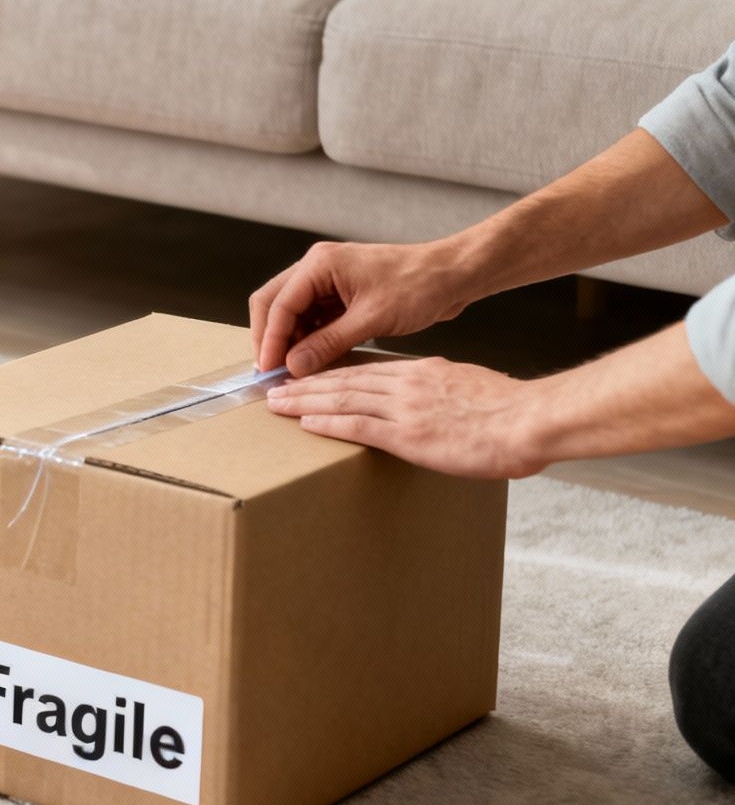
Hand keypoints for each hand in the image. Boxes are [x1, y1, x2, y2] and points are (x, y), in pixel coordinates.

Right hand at [249, 241, 477, 375]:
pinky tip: (312, 359)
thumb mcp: (372, 319)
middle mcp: (318, 268)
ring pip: (291, 312)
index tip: (267, 370)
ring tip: (292, 370)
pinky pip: (313, 318)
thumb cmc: (420, 285)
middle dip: (271, 338)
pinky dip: (309, 338)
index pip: (278, 304)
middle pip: (274, 303)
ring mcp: (328, 280)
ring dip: (290, 340)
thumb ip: (328, 343)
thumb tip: (294, 366)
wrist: (453, 275)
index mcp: (320, 264)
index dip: (270, 340)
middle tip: (270, 371)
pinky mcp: (341, 294)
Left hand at [265, 358, 547, 478]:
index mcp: (423, 371)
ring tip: (277, 402)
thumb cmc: (511, 411)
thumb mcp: (470, 388)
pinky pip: (357, 425)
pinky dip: (327, 421)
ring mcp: (405, 408)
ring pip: (343, 398)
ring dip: (305, 400)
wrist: (529, 421)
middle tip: (276, 385)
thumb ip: (444, 390)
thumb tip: (434, 400)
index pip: (367, 370)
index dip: (333, 373)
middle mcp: (408, 384)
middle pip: (345, 380)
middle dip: (307, 382)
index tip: (310, 375)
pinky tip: (305, 422)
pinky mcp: (408, 434)